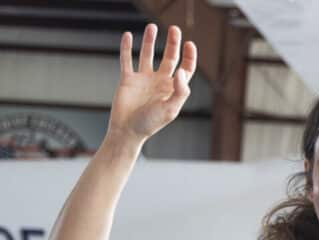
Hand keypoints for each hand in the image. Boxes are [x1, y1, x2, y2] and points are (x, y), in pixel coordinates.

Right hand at [108, 23, 195, 142]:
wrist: (128, 130)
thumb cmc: (151, 124)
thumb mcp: (170, 110)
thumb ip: (179, 91)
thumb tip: (181, 72)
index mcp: (173, 89)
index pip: (185, 69)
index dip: (189, 57)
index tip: (189, 44)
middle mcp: (160, 82)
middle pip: (169, 58)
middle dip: (173, 44)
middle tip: (174, 28)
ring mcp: (144, 79)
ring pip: (147, 55)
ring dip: (150, 41)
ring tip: (152, 26)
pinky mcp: (128, 79)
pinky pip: (127, 60)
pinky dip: (126, 47)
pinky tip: (128, 36)